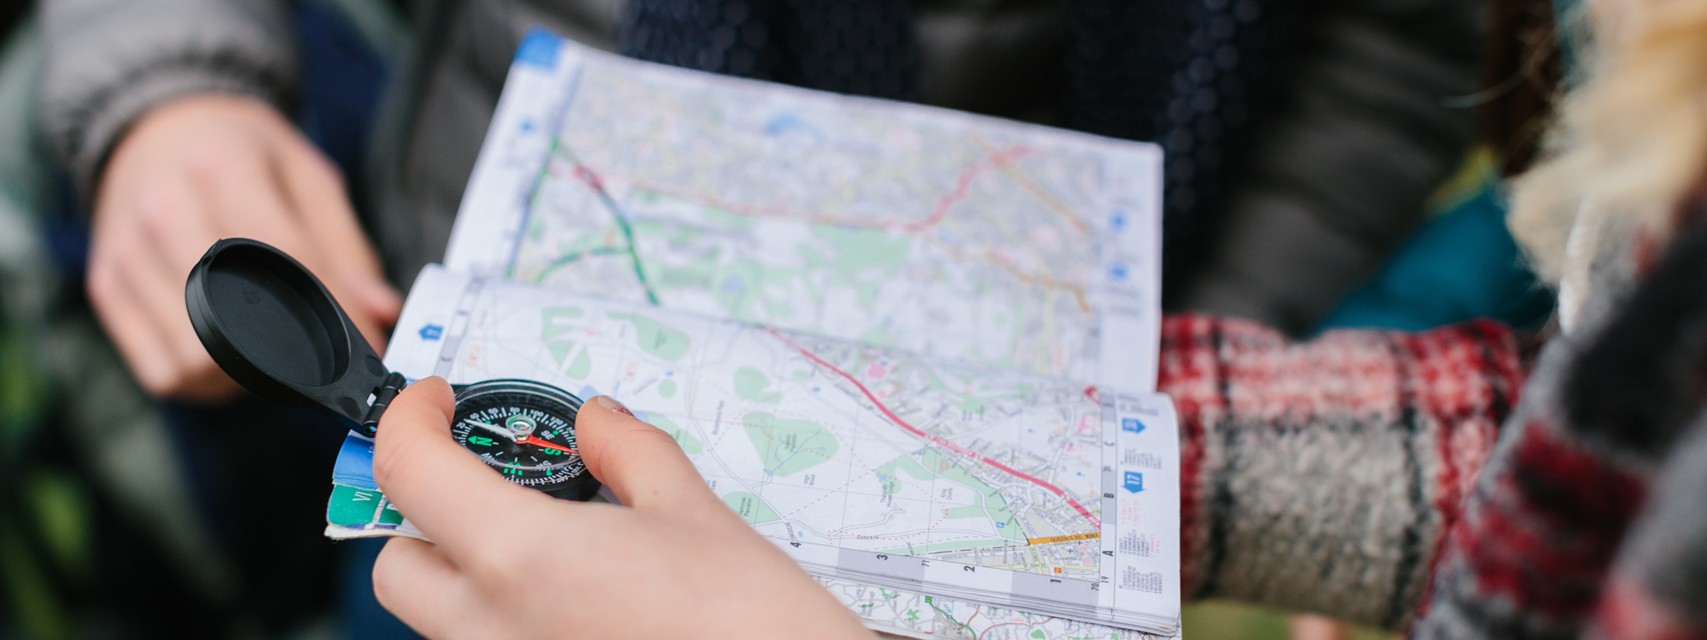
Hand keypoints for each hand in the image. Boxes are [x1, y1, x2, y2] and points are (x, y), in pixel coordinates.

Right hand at [89, 93, 400, 400]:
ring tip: (271, 349)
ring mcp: (127, 253)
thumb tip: (381, 313)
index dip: (337, 314)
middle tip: (318, 353)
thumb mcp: (308, 177)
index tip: (369, 348)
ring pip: (196, 360)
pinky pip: (162, 373)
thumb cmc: (244, 154)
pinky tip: (227, 353)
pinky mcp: (107, 287)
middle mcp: (164, 211)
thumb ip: (348, 248)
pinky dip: (203, 380)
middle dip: (290, 354)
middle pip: (235, 323)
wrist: (156, 124)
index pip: (289, 260)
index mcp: (224, 168)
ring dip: (246, 375)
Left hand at [371, 379, 871, 639]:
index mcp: (520, 559)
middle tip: (489, 477)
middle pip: (398, 563)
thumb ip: (627, 453)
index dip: (409, 419)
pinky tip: (576, 598)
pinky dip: (508, 615)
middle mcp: (491, 629)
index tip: (437, 403)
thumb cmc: (750, 624)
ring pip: (439, 618)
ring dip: (466, 569)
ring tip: (549, 543)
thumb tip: (596, 423)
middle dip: (427, 511)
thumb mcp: (693, 511)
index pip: (408, 472)